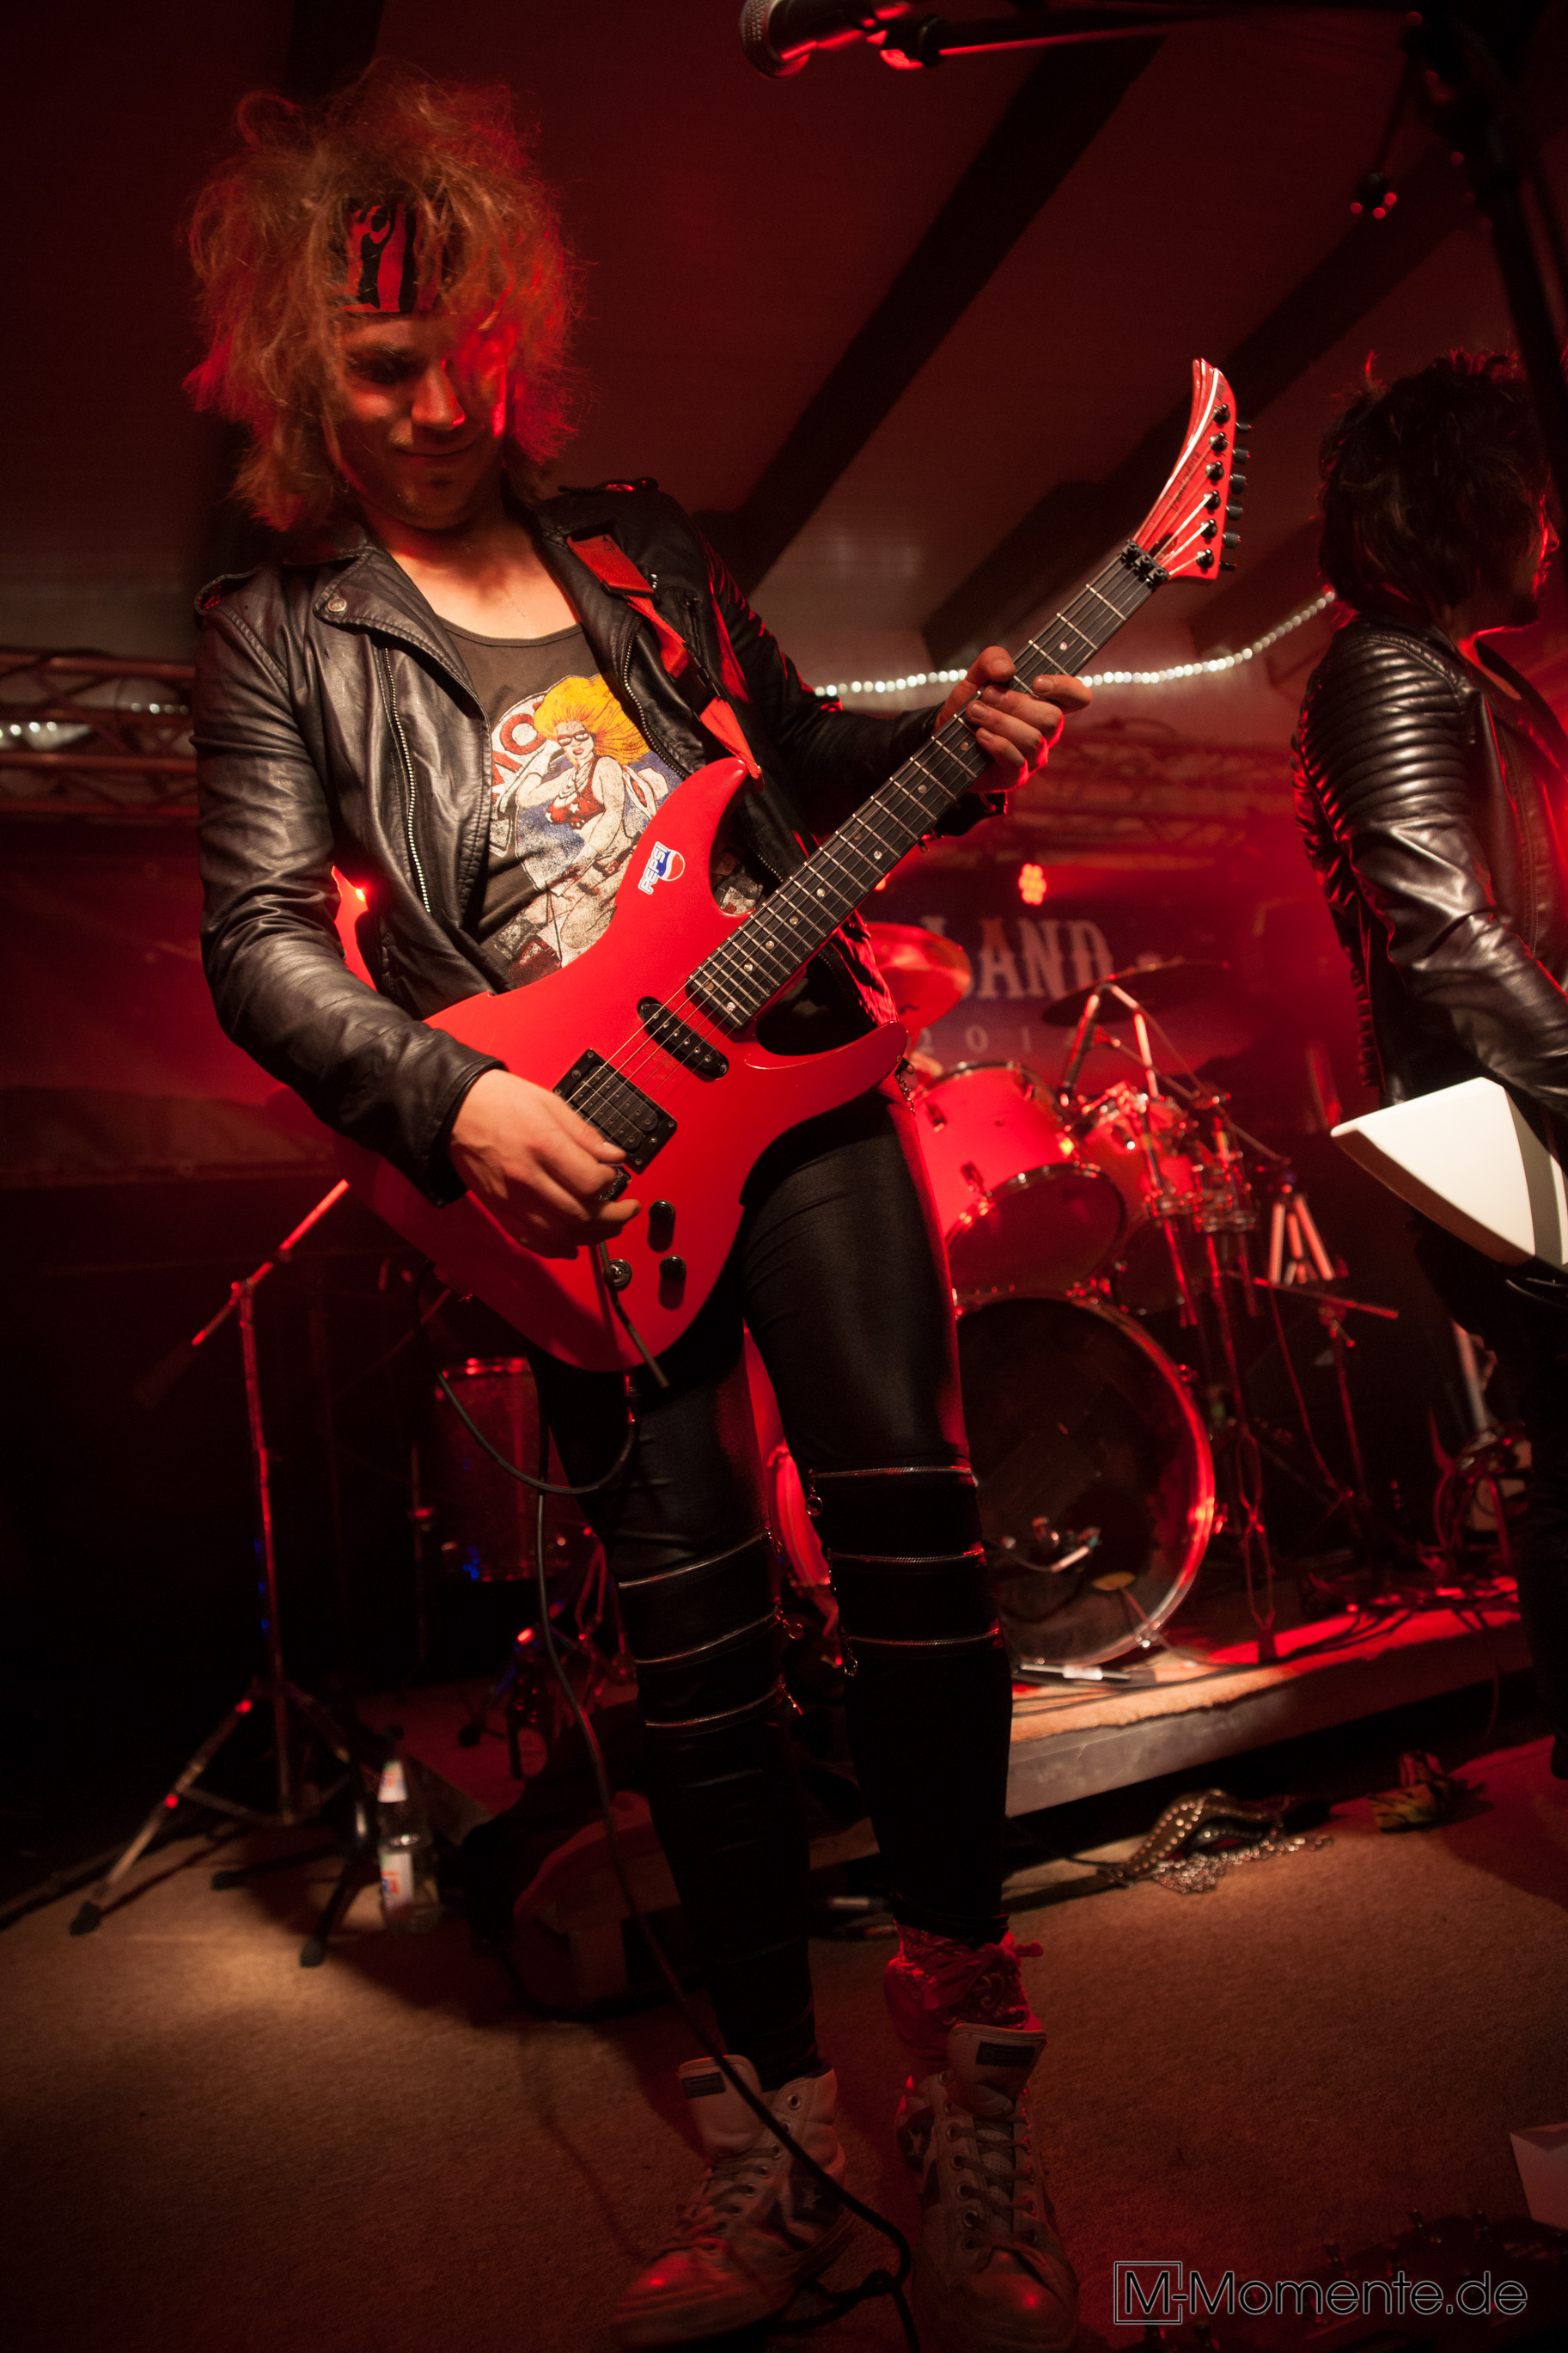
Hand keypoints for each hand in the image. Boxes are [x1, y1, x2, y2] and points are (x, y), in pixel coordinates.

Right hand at [448, 1069, 637, 1258]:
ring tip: (609, 1228)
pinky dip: (556, 1249)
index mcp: (543, 1146)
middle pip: (580, 1215)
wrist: (456, 1110)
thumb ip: (585, 1135)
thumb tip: (615, 1157)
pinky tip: (573, 1246)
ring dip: (591, 1237)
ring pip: (559, 1235)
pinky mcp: (500, 1209)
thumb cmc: (500, 1101)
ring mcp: (511, 1198)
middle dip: (613, 1218)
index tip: (614, 1177)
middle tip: (627, 1211)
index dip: (611, 1184)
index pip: (590, 1183)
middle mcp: (527, 1178)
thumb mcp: (551, 1104)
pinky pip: (531, 1240)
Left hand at [935, 647, 1091, 803]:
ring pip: (1033, 739)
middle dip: (1016, 704)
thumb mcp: (977, 676)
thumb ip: (992, 660)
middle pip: (1052, 718)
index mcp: (1046, 703)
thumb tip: (1006, 669)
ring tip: (975, 713)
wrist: (945, 739)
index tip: (1036, 683)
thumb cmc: (971, 706)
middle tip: (986, 696)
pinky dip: (997, 744)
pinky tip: (980, 735)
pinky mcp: (1016, 776)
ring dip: (1000, 722)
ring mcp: (1033, 756)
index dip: (1066, 688)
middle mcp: (1046, 731)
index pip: (1078, 697)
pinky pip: (1017, 761)